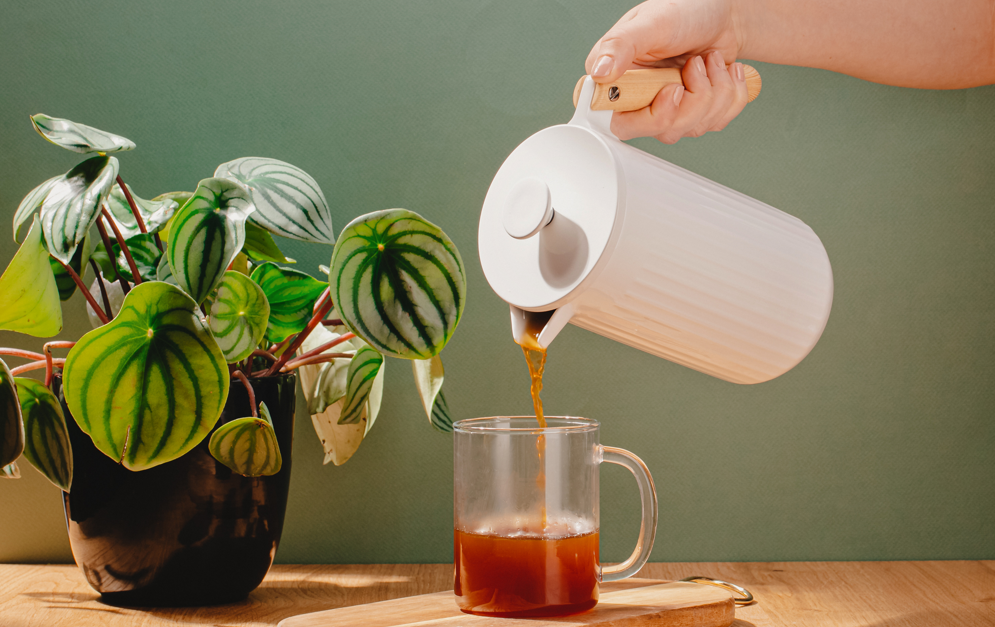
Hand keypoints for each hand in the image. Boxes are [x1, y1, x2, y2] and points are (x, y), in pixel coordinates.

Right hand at [585, 0, 749, 142]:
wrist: (724, 13)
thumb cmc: (686, 11)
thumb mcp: (651, 23)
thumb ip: (620, 45)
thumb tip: (598, 74)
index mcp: (618, 82)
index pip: (621, 124)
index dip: (651, 117)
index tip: (673, 89)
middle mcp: (640, 101)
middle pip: (663, 130)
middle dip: (694, 98)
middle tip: (695, 65)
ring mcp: (668, 110)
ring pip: (693, 127)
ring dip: (716, 91)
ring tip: (710, 61)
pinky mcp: (694, 115)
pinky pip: (716, 123)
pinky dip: (731, 95)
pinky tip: (721, 72)